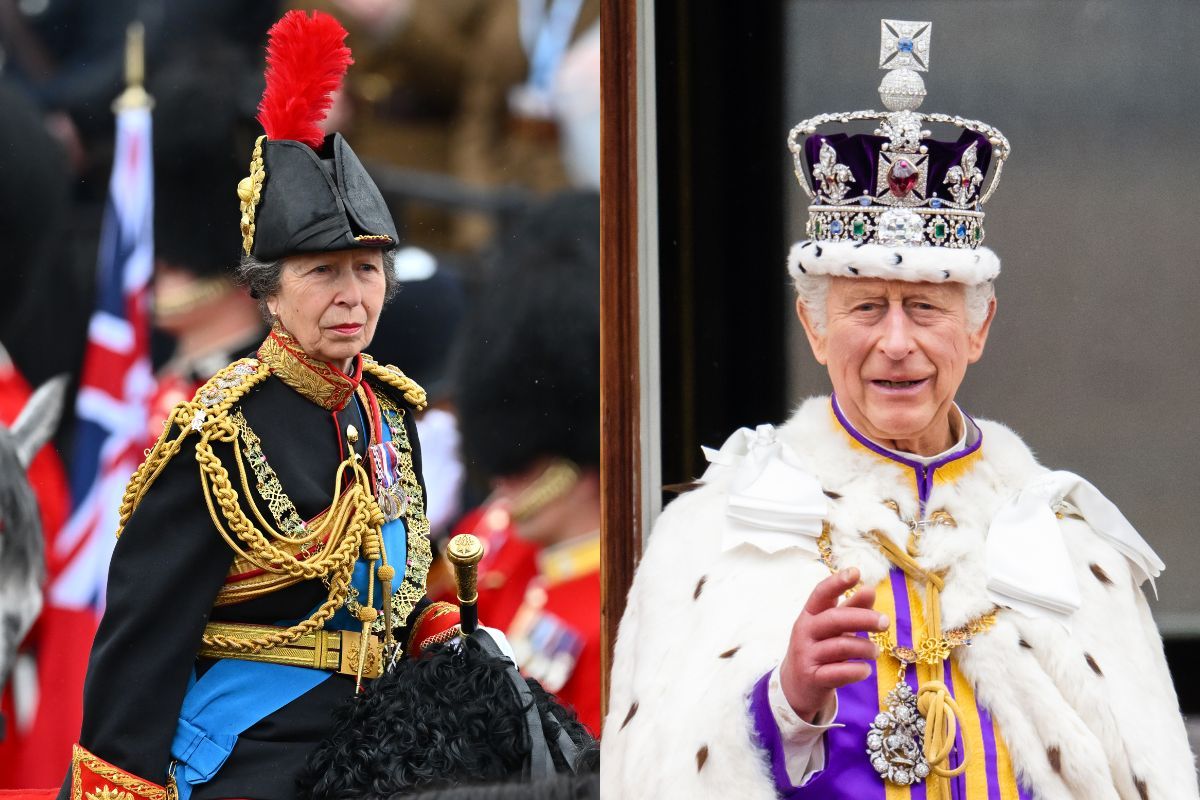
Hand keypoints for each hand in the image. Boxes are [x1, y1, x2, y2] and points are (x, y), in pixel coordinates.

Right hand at [779, 568, 887, 722]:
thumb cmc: (819, 648)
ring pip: (840, 646)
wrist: (796, 685)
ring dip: (865, 648)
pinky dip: (857, 670)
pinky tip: (865, 670)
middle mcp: (805, 632)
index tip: (856, 572)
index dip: (837, 582)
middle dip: (863, 618)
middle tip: (885, 622)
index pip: (821, 594)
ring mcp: (807, 655)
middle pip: (834, 619)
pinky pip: (840, 672)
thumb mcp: (832, 627)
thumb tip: (869, 589)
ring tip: (875, 651)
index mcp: (809, 614)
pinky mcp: (813, 678)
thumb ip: (851, 609)